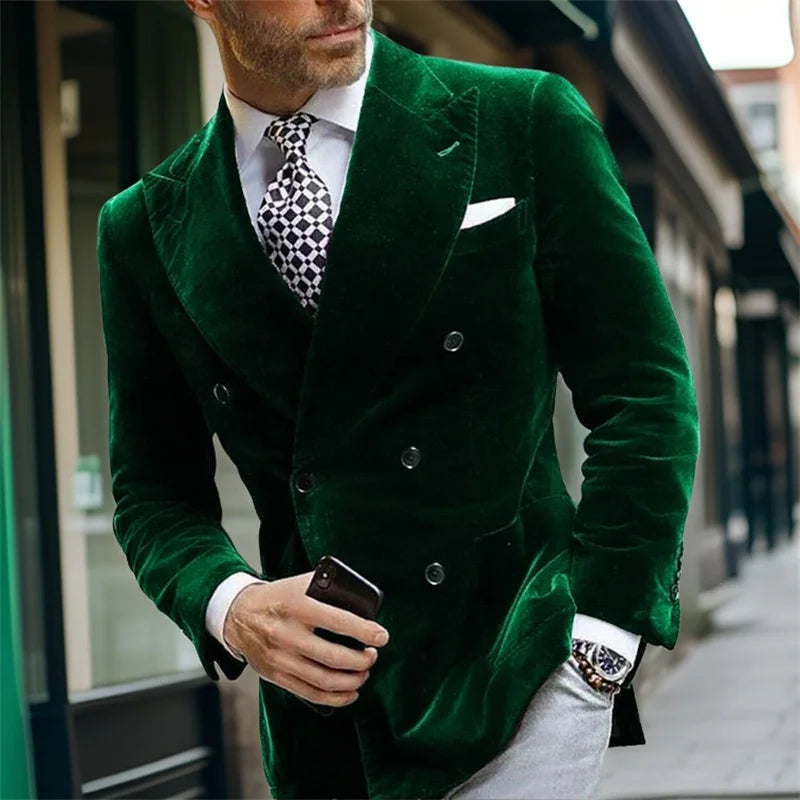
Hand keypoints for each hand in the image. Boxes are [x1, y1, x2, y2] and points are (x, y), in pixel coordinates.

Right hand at [223, 571, 389, 707]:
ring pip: (323, 679)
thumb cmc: (278, 597)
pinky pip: (310, 693)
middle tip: (372, 655)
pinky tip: (350, 692)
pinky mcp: (277, 675)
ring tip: (364, 672)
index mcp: (296, 605)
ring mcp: (281, 658)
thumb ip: (329, 589)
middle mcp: (287, 633)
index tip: (382, 636)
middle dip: (361, 660)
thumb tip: (363, 601)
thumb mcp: (301, 584)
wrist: (238, 614)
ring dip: (352, 680)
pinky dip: (335, 697)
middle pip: (333, 657)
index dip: (364, 631)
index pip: (337, 620)